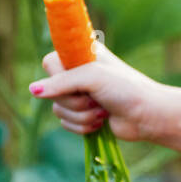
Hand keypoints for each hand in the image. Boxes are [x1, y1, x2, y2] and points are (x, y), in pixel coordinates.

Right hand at [29, 41, 164, 141]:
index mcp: (81, 55)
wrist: (148, 115)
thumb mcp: (93, 77)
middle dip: (75, 100)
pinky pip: (66, 123)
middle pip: (51, 91)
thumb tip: (33, 91)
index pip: (49, 62)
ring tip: (103, 110)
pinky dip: (83, 126)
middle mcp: (78, 74)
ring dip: (82, 115)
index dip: (60, 76)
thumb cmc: (125, 89)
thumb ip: (61, 82)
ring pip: (58, 110)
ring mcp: (80, 95)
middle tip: (97, 98)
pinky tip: (101, 122)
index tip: (79, 81)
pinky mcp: (83, 115)